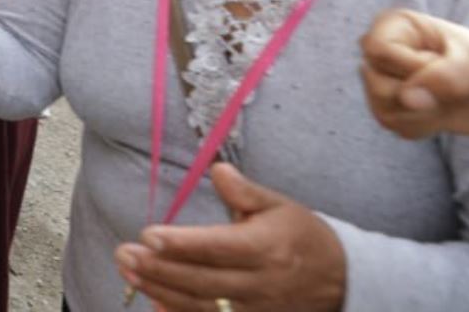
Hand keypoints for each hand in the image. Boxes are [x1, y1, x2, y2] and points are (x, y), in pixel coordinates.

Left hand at [116, 164, 346, 311]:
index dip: (181, 244)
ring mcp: (257, 311)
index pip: (218, 248)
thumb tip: (216, 170)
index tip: (148, 235)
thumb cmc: (304, 237)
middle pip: (202, 280)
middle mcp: (260, 283)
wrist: (344, 281)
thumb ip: (245, 191)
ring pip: (201, 306)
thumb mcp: (280, 206)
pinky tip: (154, 304)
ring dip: (161, 291)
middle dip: (159, 269)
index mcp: (266, 248)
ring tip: (129, 273)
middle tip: (123, 253)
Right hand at [360, 8, 468, 138]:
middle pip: (373, 81)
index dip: (409, 68)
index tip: (442, 65)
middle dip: (417, 97)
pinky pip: (392, 125)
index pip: (376, 50)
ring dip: (420, 115)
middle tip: (451, 89)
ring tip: (449, 103)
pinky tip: (443, 115)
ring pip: (380, 107)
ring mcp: (391, 79)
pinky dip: (421, 127)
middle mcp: (389, 50)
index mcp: (399, 26)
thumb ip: (446, 79)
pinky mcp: (399, 107)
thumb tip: (406, 99)